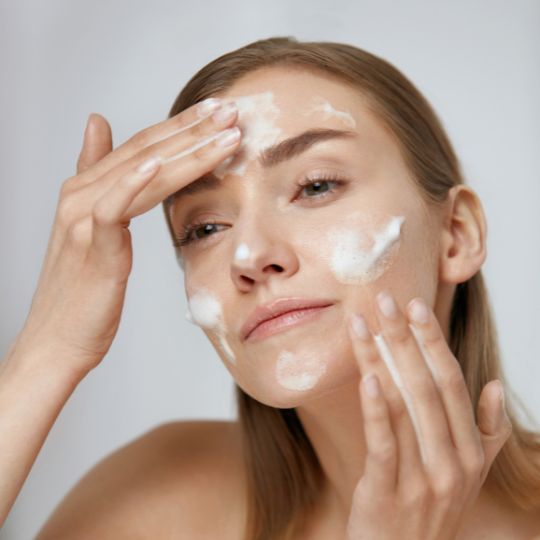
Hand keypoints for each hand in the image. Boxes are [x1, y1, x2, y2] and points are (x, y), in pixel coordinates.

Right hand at [13, 100, 240, 375]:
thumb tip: (97, 124)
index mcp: (88, 189)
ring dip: (186, 149)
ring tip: (224, 131)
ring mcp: (83, 218)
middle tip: (230, 110)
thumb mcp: (94, 227)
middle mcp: (82, 194)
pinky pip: (114, 209)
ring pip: (141, 172)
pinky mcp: (92, 246)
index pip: (143, 146)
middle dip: (193, 128)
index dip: (181, 126)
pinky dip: (135, 183)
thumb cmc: (83, 291)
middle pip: (146, 151)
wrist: (58, 340)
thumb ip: (100, 177)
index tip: (218, 112)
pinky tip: (161, 163)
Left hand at [344, 290, 511, 539]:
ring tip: (362, 324)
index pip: (453, 383)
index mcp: (471, 451)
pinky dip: (376, 407)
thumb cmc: (427, 508)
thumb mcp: (466, 475)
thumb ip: (483, 432)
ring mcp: (422, 480)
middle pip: (427, 386)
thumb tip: (490, 385)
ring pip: (402, 406)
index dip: (433, 342)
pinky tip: (367, 376)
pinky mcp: (388, 492)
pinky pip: (384, 442)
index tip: (415, 306)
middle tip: (385, 299)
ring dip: (380, 360)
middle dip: (405, 339)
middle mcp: (453, 463)